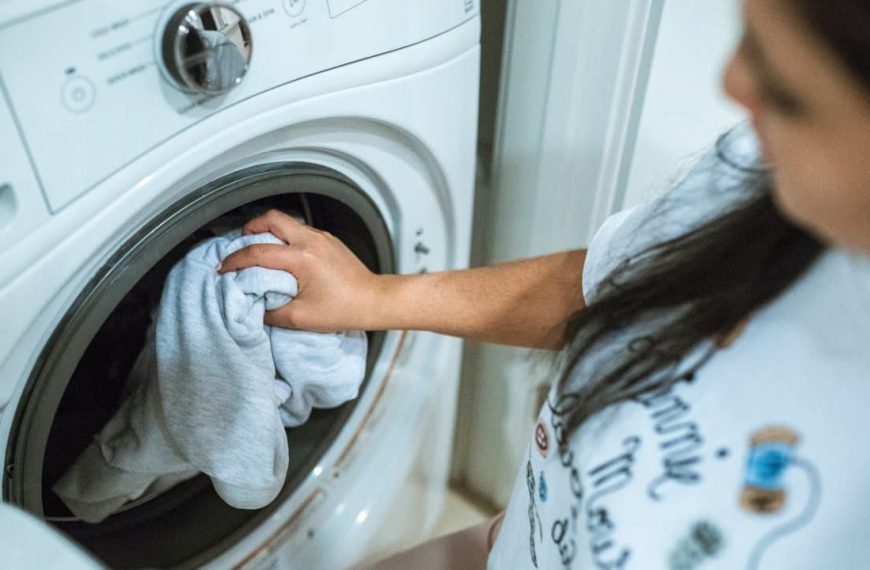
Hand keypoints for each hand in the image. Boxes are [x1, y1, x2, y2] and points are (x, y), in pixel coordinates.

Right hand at [218, 209, 382, 330]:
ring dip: (268, 232)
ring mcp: (322, 238)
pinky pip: (300, 231)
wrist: (374, 301)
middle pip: (271, 218)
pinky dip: (285, 238)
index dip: (235, 260)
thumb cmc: (344, 310)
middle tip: (240, 245)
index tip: (224, 268)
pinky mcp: (329, 240)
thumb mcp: (300, 318)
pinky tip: (283, 256)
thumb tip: (254, 305)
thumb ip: (271, 312)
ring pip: (287, 222)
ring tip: (259, 249)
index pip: (258, 252)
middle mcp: (311, 241)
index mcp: (302, 259)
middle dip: (249, 229)